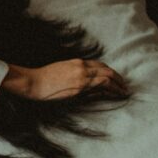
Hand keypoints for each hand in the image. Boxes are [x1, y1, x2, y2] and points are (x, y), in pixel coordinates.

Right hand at [3, 60, 127, 100]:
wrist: (32, 82)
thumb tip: (89, 83)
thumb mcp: (62, 71)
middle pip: (107, 70)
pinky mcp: (79, 88)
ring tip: (124, 92)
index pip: (99, 65)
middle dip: (118, 78)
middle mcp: (81, 68)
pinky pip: (101, 86)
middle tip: (124, 86)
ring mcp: (81, 77)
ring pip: (107, 78)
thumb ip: (76, 75)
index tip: (115, 79)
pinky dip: (112, 90)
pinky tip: (116, 94)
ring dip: (118, 85)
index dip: (110, 72)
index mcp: (76, 63)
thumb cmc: (43, 78)